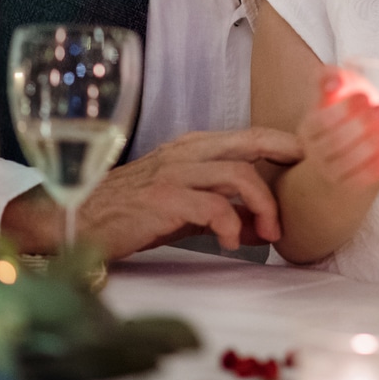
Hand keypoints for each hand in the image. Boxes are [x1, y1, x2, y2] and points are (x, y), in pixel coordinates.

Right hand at [2, 127, 301, 259]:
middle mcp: (185, 154)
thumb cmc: (128, 212)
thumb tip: (260, 226)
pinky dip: (232, 226)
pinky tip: (232, 243)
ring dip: (263, 205)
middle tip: (303, 185)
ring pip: (238, 176)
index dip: (279, 143)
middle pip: (249, 144)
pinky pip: (213, 208)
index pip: (245, 136)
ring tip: (270, 232)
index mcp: (190, 149)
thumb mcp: (180, 204)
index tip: (304, 158)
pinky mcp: (164, 200)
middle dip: (283, 159)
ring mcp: (174, 174)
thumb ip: (219, 208)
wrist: (74, 220)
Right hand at [297, 67, 378, 189]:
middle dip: (361, 125)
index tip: (367, 96)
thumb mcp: (337, 92)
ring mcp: (330, 173)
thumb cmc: (348, 113)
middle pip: (336, 142)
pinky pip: (362, 179)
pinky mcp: (348, 187)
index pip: (321, 121)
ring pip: (349, 162)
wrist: (352, 149)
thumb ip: (329, 77)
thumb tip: (333, 82)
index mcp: (308, 128)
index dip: (344, 109)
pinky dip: (378, 166)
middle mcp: (314, 153)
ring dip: (371, 144)